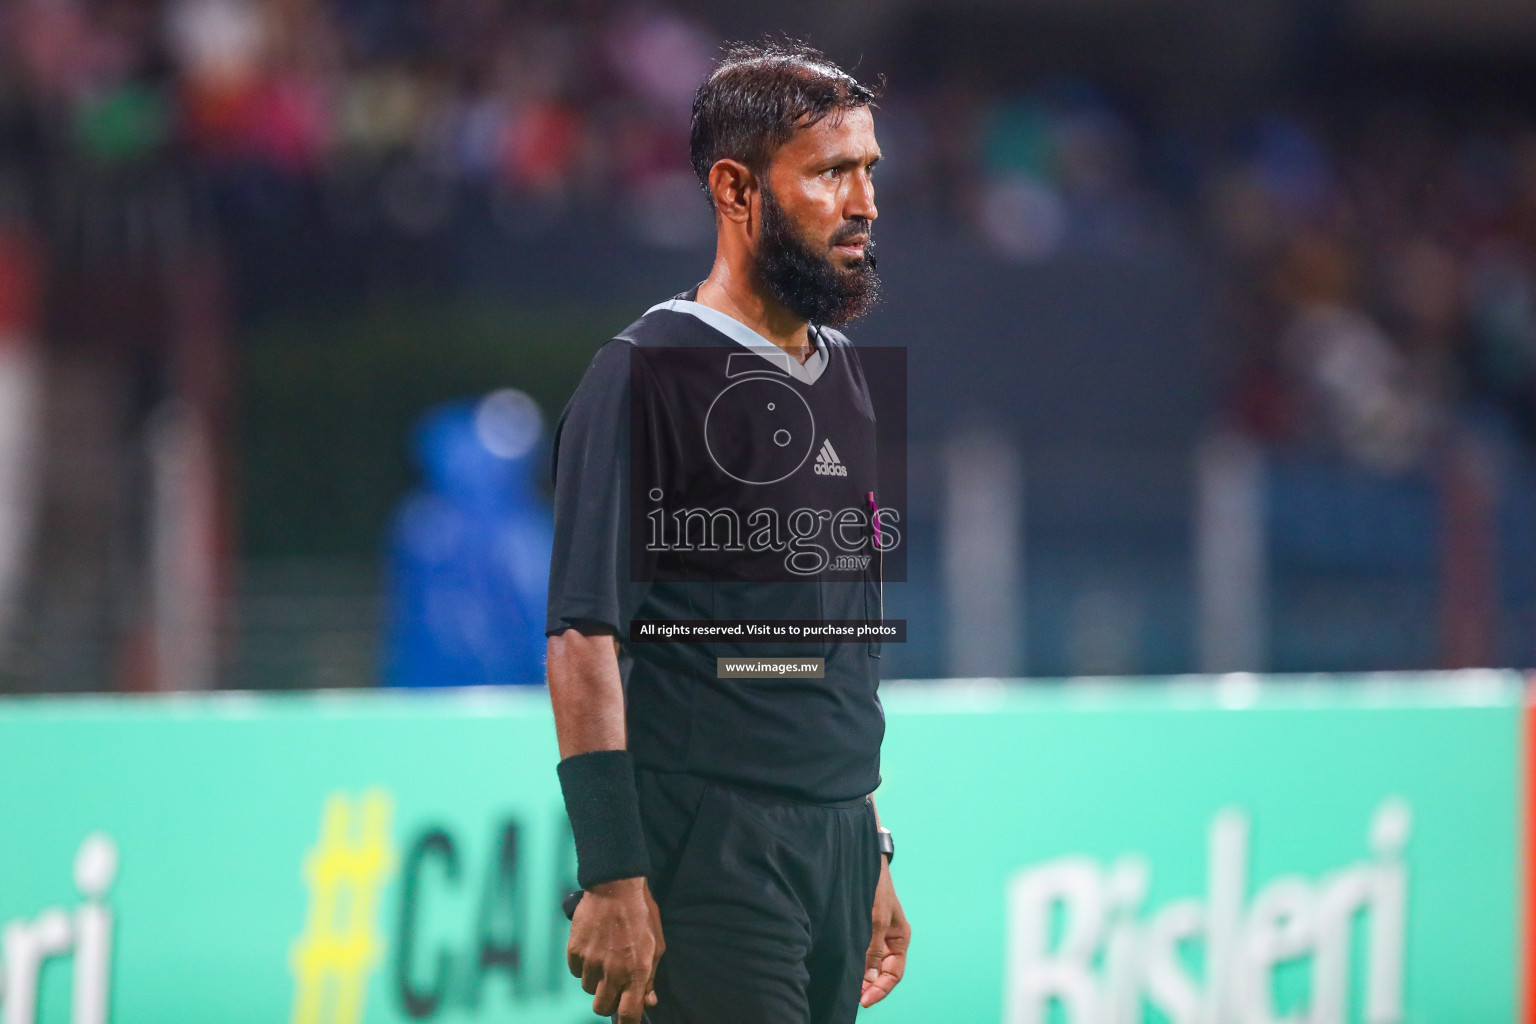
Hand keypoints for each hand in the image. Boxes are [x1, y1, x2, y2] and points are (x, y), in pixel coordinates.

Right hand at [567, 876, 664, 1023]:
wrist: (616, 886)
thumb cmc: (642, 914)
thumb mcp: (656, 946)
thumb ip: (651, 976)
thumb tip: (649, 999)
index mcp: (636, 973)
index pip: (629, 1014)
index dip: (627, 1023)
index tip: (626, 1022)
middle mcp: (613, 972)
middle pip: (602, 1007)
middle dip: (607, 1001)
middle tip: (613, 986)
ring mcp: (591, 961)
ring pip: (587, 988)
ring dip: (595, 980)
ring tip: (604, 958)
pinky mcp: (575, 950)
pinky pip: (575, 970)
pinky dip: (582, 964)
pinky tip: (592, 947)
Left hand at [861, 856, 909, 1006]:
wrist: (862, 859)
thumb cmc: (876, 886)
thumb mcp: (876, 919)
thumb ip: (873, 949)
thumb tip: (869, 979)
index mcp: (900, 938)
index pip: (894, 973)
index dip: (881, 989)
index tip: (864, 999)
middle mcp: (888, 939)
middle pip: (881, 972)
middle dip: (869, 985)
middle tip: (852, 996)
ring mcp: (874, 934)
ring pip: (869, 964)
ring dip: (860, 975)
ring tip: (846, 985)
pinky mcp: (860, 928)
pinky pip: (860, 952)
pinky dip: (853, 962)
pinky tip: (843, 967)